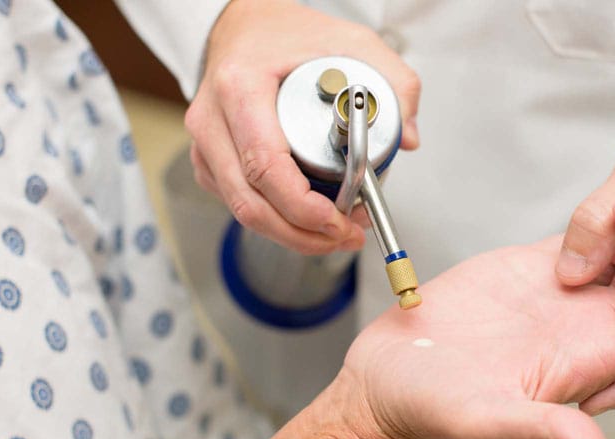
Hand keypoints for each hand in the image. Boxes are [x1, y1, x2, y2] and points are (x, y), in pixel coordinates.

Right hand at [185, 0, 420, 254]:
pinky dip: (275, 221)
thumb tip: (409, 138)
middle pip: (249, 202)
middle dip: (302, 233)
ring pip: (242, 211)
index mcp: (241, 88)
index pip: (264, 165)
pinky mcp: (208, 161)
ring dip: (291, 234)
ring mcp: (205, 144)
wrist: (243, 26)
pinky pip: (238, 205)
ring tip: (334, 233)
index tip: (338, 219)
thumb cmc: (288, 35)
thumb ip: (394, 82)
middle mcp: (213, 120)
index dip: (302, 206)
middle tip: (344, 236)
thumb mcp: (352, 42)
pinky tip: (307, 219)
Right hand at [337, 219, 614, 438]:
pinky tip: (606, 198)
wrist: (388, 382)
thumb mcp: (490, 421)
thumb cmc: (432, 409)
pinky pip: (587, 242)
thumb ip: (548, 432)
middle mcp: (588, 331)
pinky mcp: (532, 273)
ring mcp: (562, 300)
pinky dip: (602, 220)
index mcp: (591, 363)